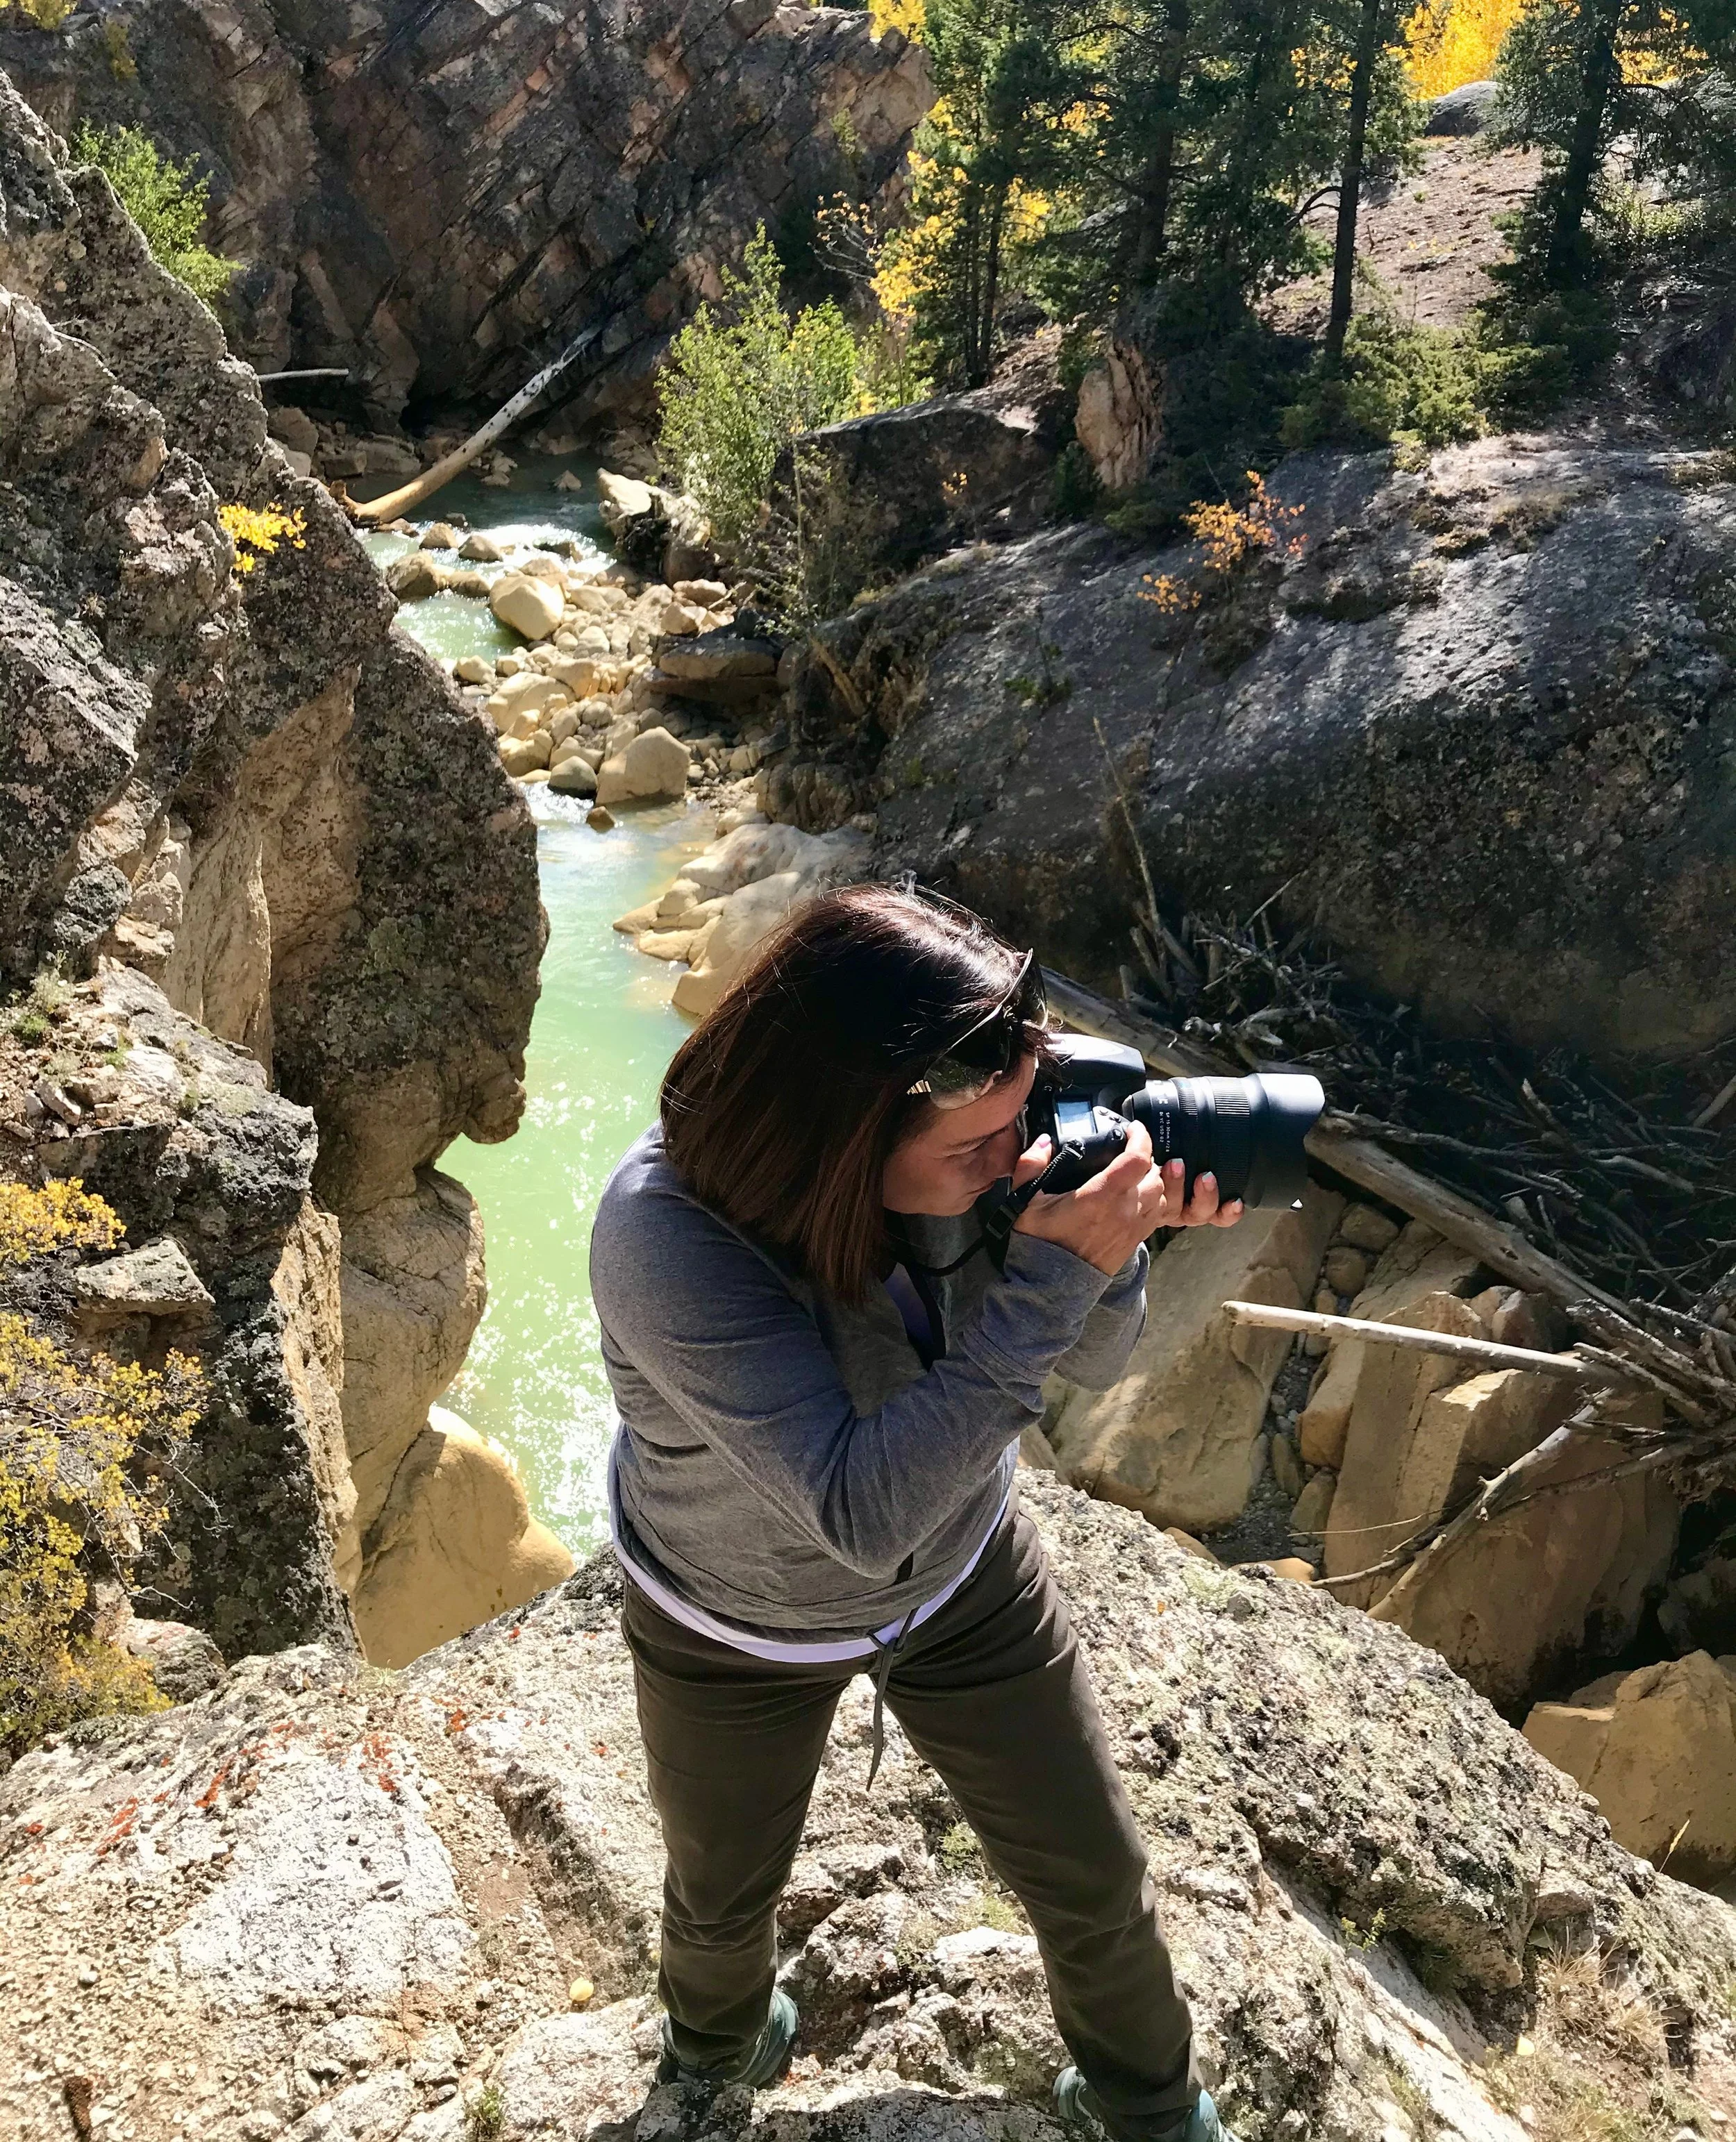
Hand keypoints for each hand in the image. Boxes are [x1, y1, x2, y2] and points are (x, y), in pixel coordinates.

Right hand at [1012, 1127, 1243, 1274]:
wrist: (1052, 1288)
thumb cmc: (1041, 1243)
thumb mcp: (1025, 1201)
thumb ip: (1031, 1165)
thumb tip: (1044, 1141)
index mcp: (1100, 1196)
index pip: (1137, 1159)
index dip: (1141, 1138)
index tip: (1134, 1129)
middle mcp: (1124, 1211)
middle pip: (1155, 1174)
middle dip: (1146, 1159)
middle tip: (1129, 1152)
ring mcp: (1133, 1228)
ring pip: (1161, 1194)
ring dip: (1152, 1180)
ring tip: (1134, 1174)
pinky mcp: (1135, 1241)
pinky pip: (1157, 1214)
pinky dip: (1153, 1200)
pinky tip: (1135, 1197)